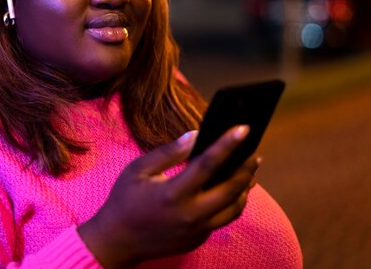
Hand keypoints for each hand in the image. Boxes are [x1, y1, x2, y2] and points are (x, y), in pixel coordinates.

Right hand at [78, 125, 259, 268]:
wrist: (117, 241)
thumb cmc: (125, 200)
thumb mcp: (138, 170)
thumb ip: (168, 153)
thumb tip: (196, 136)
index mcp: (173, 193)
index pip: (208, 164)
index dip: (228, 144)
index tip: (243, 129)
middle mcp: (190, 214)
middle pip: (231, 189)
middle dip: (246, 168)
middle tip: (254, 152)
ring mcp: (197, 230)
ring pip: (234, 208)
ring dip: (244, 188)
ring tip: (248, 171)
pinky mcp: (198, 239)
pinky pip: (222, 219)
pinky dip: (231, 202)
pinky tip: (230, 189)